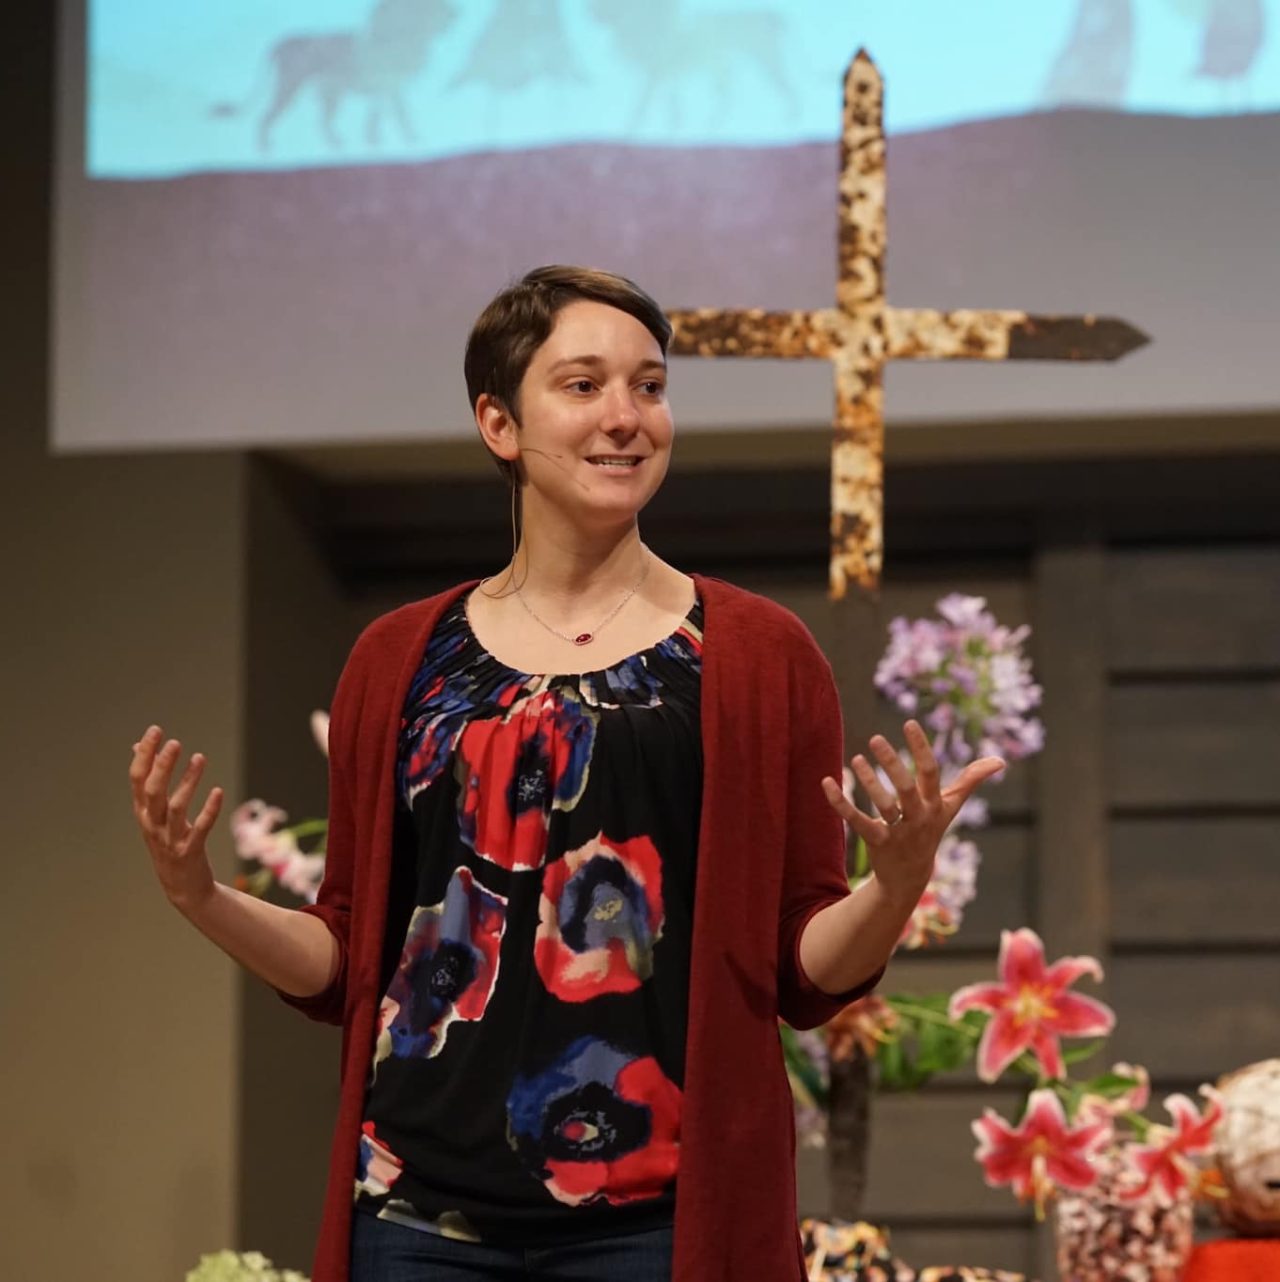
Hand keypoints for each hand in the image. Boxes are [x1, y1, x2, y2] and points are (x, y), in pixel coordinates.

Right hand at [129, 725, 223, 914]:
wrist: (182, 887)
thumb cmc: (169, 842)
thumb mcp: (154, 813)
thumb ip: (148, 779)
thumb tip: (137, 747)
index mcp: (142, 812)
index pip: (137, 779)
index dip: (144, 754)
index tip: (155, 730)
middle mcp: (152, 824)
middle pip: (152, 791)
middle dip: (162, 766)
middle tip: (175, 742)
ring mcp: (170, 839)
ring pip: (175, 808)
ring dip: (187, 782)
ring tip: (200, 758)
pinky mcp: (190, 851)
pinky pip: (200, 828)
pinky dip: (209, 810)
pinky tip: (218, 791)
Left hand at [821, 719, 1004, 908]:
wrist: (911, 876)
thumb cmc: (931, 830)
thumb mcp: (951, 807)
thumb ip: (971, 781)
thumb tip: (1000, 760)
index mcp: (935, 804)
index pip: (930, 772)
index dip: (920, 748)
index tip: (908, 722)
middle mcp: (918, 816)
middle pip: (907, 789)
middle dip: (893, 764)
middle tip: (875, 739)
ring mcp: (898, 831)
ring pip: (883, 805)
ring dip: (868, 781)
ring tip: (856, 759)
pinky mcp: (877, 842)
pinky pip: (857, 821)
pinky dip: (840, 802)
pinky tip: (827, 782)